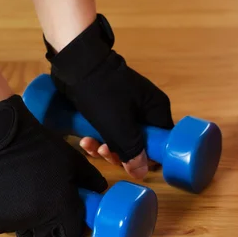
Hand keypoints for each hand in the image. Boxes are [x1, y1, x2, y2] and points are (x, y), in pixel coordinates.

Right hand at [0, 95, 107, 236]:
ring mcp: (16, 221)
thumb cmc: (41, 147)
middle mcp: (40, 221)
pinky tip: (12, 202)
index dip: (74, 231)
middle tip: (51, 214)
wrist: (0, 138)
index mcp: (62, 208)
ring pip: (26, 234)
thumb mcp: (73, 159)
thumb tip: (100, 190)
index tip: (71, 221)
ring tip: (30, 205)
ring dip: (30, 225)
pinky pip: (7, 227)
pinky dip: (11, 219)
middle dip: (52, 232)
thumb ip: (91, 178)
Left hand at [44, 14, 173, 179]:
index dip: (148, 156)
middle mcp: (144, 109)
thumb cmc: (102, 93)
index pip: (162, 140)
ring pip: (120, 139)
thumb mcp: (119, 126)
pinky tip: (83, 140)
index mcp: (156, 109)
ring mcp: (125, 108)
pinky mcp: (108, 108)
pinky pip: (107, 130)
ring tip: (90, 145)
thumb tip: (142, 173)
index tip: (130, 163)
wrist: (75, 63)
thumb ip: (133, 151)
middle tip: (104, 152)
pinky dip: (96, 137)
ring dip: (104, 147)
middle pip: (139, 143)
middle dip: (120, 153)